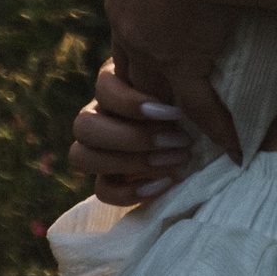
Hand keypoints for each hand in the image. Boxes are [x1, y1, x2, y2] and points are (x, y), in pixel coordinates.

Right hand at [69, 61, 195, 205]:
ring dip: (130, 162)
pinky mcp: (107, 179)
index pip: (103, 89)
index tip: (174, 113)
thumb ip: (180, 90)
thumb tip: (195, 105)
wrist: (193, 132)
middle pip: (84, 126)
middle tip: (179, 142)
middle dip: (133, 138)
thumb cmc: (186, 98)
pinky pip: (101, 190)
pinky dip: (131, 191)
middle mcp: (96, 115)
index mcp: (112, 84)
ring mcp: (97, 149)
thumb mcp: (182, 89)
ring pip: (81, 156)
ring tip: (175, 163)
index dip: (133, 104)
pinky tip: (164, 183)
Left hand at [103, 0, 245, 161]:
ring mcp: (153, 39)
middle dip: (144, 77)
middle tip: (160, 100)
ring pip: (152, 85)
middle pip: (129, 55)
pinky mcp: (181, 61)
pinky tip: (233, 144)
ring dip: (168, 110)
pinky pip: (199, 104)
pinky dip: (216, 126)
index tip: (160, 36)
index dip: (144, 26)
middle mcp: (128, 7)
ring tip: (184, 131)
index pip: (129, 8)